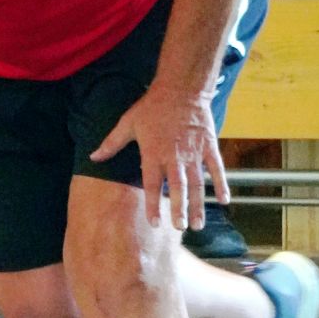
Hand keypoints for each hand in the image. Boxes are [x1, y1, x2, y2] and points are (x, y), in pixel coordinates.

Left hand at [90, 82, 226, 229]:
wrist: (181, 88)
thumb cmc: (152, 107)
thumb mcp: (128, 123)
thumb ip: (112, 143)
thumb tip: (93, 157)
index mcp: (154, 153)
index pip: (153, 185)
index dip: (154, 205)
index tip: (155, 223)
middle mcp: (175, 157)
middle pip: (178, 188)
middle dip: (179, 210)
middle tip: (180, 228)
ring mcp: (194, 153)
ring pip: (198, 184)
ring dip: (198, 205)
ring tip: (197, 224)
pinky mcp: (209, 146)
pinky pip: (217, 169)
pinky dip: (222, 184)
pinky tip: (224, 201)